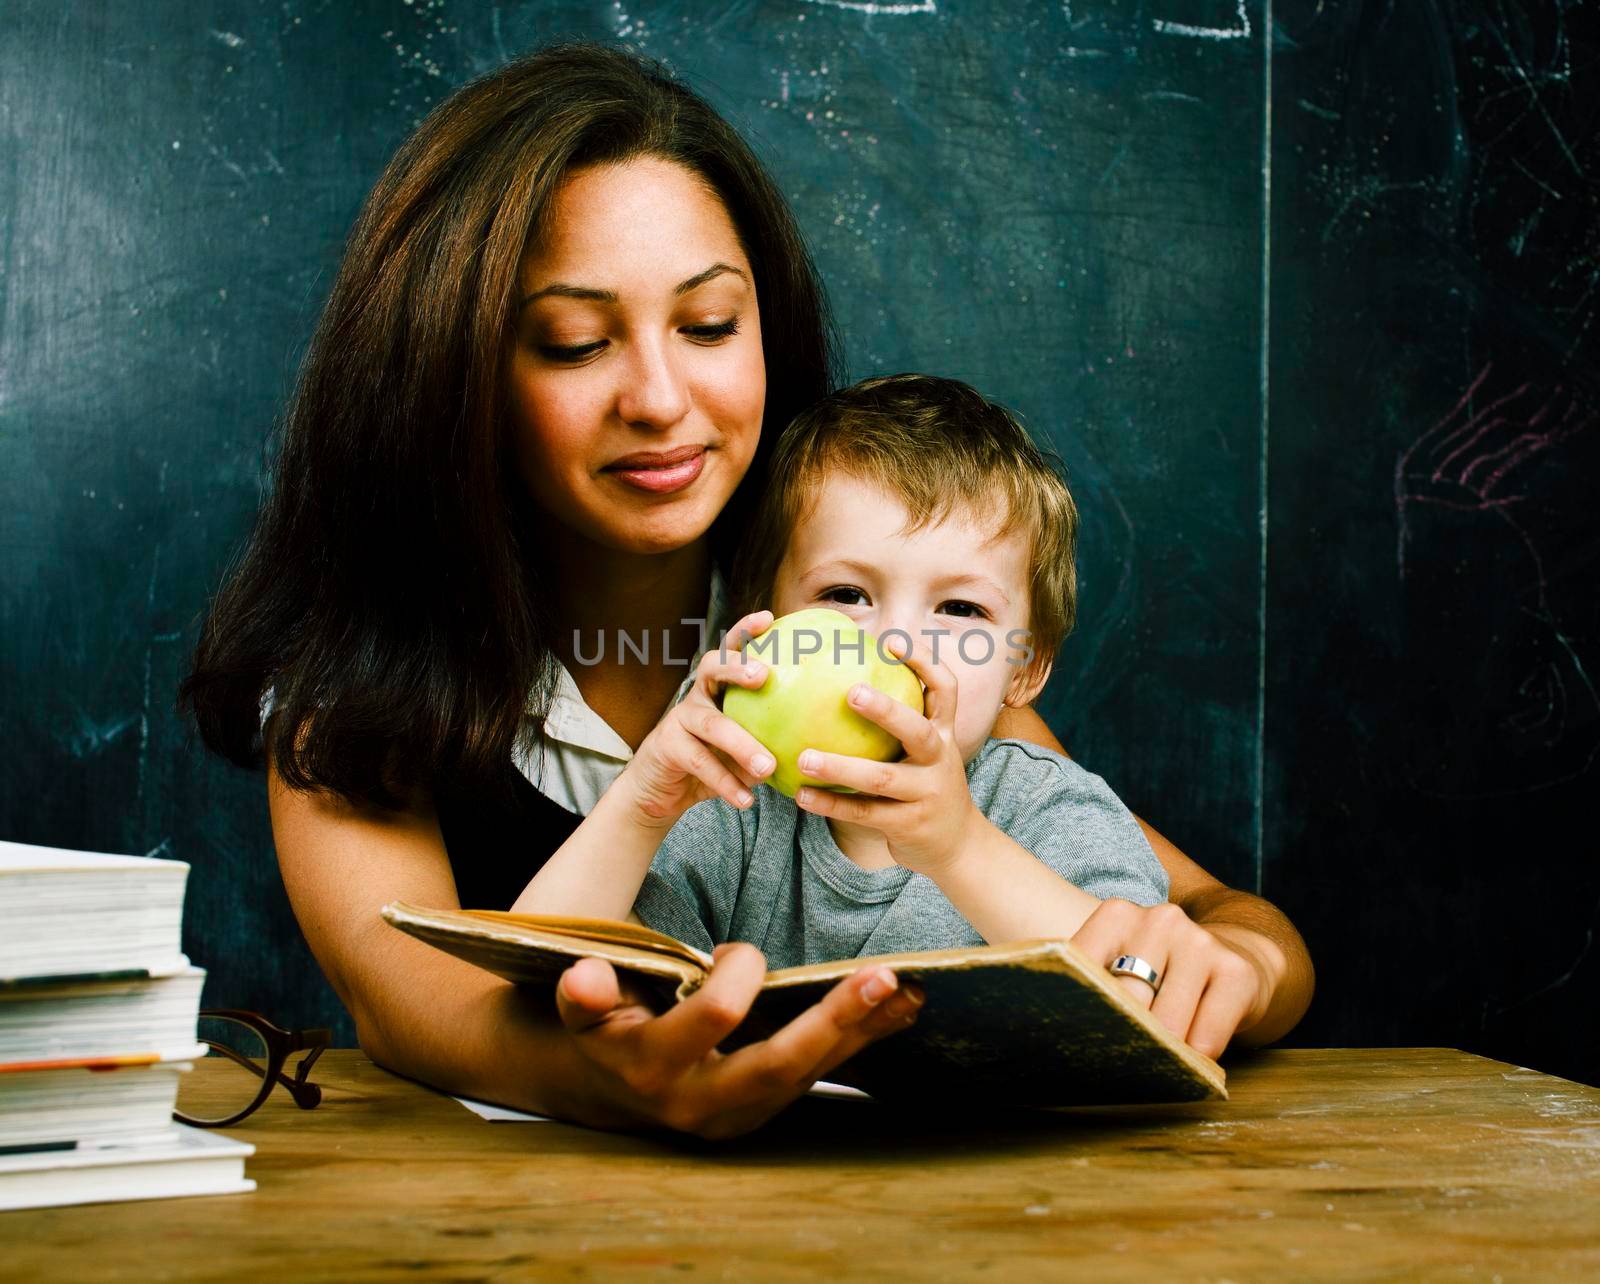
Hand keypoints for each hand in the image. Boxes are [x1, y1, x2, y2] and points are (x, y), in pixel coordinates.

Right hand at [554, 943, 923, 1138]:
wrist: (606, 1091)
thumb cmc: (602, 1031)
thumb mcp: (582, 1011)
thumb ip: (585, 993)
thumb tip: (584, 973)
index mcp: (654, 1067)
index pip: (716, 1016)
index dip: (739, 972)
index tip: (741, 952)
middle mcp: (700, 1101)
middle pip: (780, 1064)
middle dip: (836, 1019)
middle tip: (887, 978)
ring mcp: (736, 1114)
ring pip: (809, 1074)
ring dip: (863, 1032)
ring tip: (911, 993)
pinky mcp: (762, 1113)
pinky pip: (816, 1076)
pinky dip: (857, 1041)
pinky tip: (897, 1012)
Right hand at [618, 610, 777, 827]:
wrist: (663, 791)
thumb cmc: (715, 762)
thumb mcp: (746, 746)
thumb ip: (772, 737)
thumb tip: (821, 739)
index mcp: (718, 687)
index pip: (730, 649)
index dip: (745, 631)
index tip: (769, 618)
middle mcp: (698, 695)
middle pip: (711, 667)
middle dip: (736, 666)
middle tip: (763, 675)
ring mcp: (679, 719)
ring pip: (712, 724)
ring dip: (742, 745)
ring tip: (769, 767)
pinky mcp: (667, 746)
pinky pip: (700, 762)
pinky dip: (726, 783)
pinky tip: (747, 800)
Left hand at [791, 638, 977, 876]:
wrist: (958, 846)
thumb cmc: (927, 787)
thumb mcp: (927, 753)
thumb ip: (900, 723)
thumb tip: (845, 676)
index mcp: (944, 734)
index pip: (945, 689)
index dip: (924, 662)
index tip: (891, 641)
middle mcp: (940, 760)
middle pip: (917, 730)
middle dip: (887, 711)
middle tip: (850, 692)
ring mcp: (926, 795)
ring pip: (882, 779)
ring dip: (841, 768)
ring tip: (804, 758)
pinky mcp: (908, 825)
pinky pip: (864, 813)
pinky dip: (831, 804)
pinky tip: (801, 795)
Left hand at [1071, 900, 1271, 1060]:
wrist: (1231, 960)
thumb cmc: (1160, 975)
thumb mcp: (1120, 967)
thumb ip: (1087, 985)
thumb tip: (1044, 1028)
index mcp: (1117, 915)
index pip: (1081, 968)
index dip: (1077, 1010)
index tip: (1072, 1038)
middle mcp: (1161, 921)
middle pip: (1126, 1001)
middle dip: (1122, 1038)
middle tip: (1118, 1063)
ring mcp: (1200, 943)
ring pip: (1167, 1024)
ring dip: (1162, 1054)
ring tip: (1159, 1060)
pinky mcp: (1236, 972)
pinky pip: (1207, 1037)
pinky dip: (1196, 1058)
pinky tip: (1195, 1055)